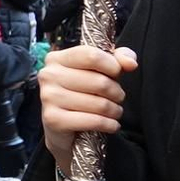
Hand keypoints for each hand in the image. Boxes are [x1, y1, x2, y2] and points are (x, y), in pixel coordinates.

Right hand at [39, 45, 136, 174]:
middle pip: (100, 82)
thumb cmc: (82, 92)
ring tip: (113, 112)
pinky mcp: (53, 119)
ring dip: (115, 111)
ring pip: (100, 104)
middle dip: (117, 93)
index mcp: (57, 59)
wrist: (60, 125)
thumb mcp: (100, 69)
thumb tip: (130, 63)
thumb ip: (118, 58)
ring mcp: (48, 97)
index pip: (92, 56)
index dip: (113, 66)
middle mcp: (49, 75)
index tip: (116, 75)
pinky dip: (109, 125)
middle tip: (116, 98)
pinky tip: (110, 124)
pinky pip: (94, 121)